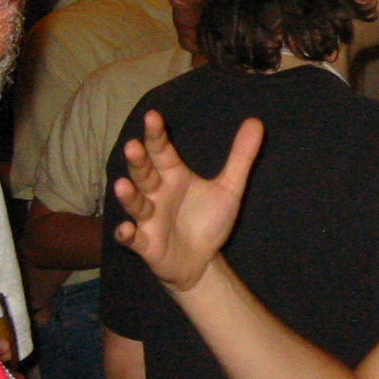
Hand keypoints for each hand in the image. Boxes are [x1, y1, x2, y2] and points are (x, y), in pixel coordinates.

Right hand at [112, 111, 263, 292]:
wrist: (203, 262)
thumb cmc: (208, 221)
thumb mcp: (229, 188)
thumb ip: (240, 156)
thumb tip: (256, 122)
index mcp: (173, 176)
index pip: (162, 151)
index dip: (156, 135)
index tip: (153, 116)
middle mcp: (157, 194)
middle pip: (144, 174)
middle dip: (138, 161)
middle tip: (133, 146)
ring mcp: (149, 219)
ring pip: (136, 204)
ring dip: (128, 196)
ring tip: (122, 185)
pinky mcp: (147, 244)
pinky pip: (133, 239)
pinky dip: (127, 234)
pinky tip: (126, 229)